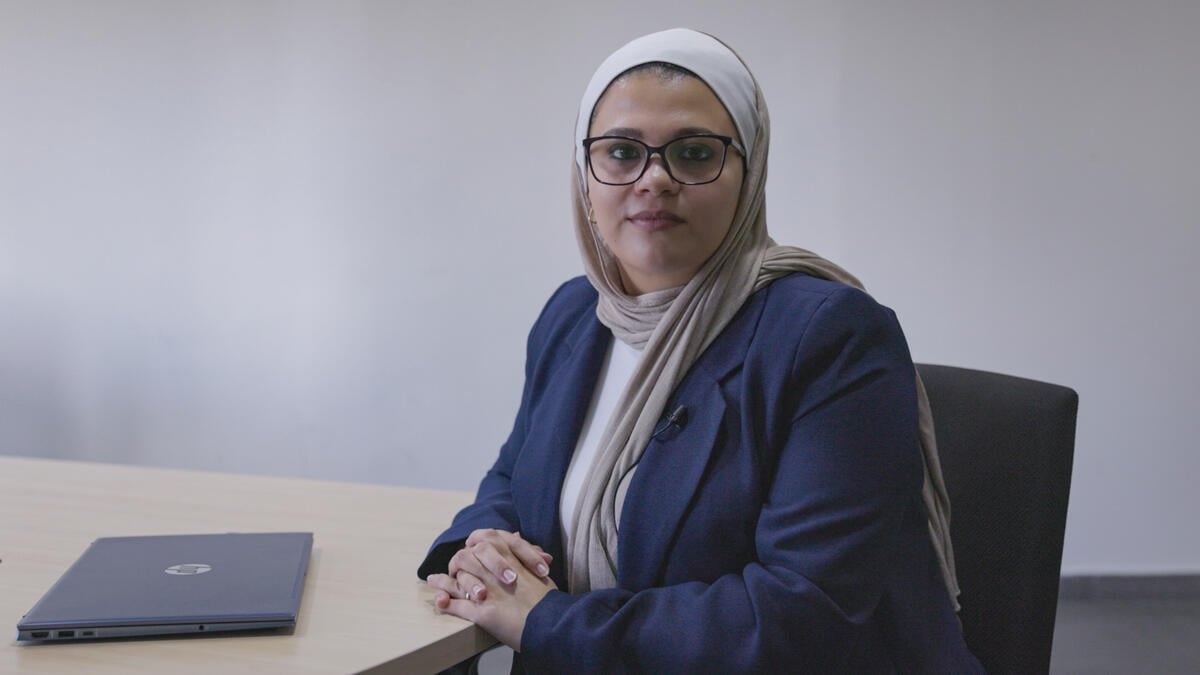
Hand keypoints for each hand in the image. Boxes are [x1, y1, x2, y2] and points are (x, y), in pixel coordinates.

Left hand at [427, 531, 556, 650]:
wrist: (550, 620)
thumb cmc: (546, 596)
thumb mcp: (537, 567)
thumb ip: (523, 552)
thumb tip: (516, 535)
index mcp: (508, 555)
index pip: (483, 542)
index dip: (474, 547)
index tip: (471, 549)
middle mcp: (493, 570)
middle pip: (465, 557)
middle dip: (458, 562)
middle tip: (453, 568)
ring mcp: (485, 589)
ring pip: (457, 579)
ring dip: (444, 581)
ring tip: (432, 580)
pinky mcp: (480, 610)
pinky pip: (456, 604)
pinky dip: (445, 602)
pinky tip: (439, 601)